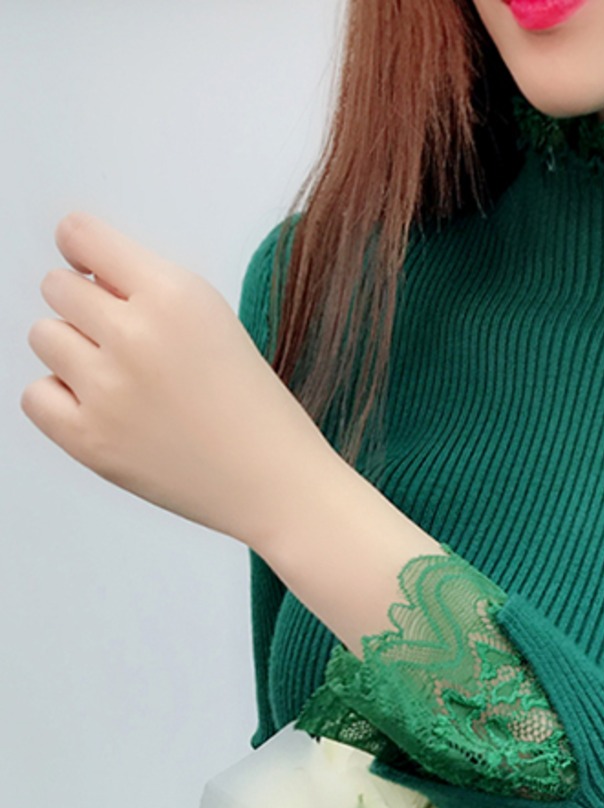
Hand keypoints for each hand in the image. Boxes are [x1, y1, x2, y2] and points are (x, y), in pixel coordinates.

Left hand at [20, 210, 337, 549]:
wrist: (277, 485)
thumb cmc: (254, 411)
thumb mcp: (216, 323)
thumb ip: (147, 291)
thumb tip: (83, 276)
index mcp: (175, 297)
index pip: (78, 234)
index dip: (83, 253)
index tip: (93, 271)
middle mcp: (136, 335)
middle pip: (56, 288)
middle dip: (86, 309)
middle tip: (130, 347)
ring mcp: (107, 389)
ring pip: (43, 337)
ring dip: (74, 355)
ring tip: (126, 385)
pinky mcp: (89, 438)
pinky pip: (35, 395)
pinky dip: (62, 401)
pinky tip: (108, 413)